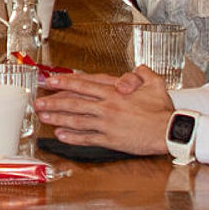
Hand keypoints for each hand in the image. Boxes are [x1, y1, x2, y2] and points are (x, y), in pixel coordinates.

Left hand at [34, 68, 172, 153]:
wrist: (170, 131)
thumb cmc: (162, 109)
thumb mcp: (154, 83)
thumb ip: (141, 73)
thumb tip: (134, 70)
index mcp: (115, 92)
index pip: (84, 85)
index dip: (65, 83)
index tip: (50, 81)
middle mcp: (107, 107)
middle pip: (74, 103)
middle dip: (54, 102)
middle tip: (38, 102)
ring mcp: (107, 124)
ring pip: (77, 121)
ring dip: (58, 119)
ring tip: (44, 117)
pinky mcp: (110, 140)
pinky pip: (87, 138)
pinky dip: (72, 137)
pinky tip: (61, 135)